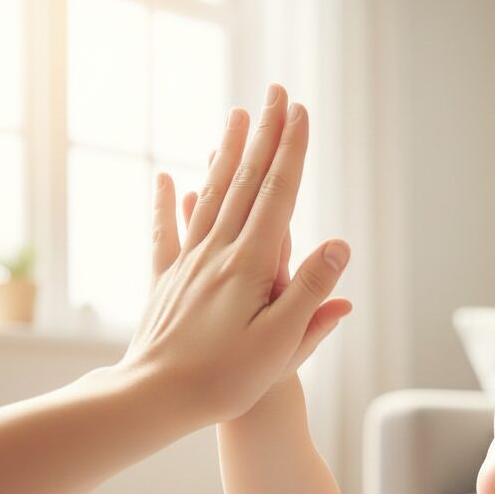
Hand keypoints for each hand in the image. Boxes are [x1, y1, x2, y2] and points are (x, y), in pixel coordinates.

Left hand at [121, 82, 352, 423]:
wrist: (155, 400)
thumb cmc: (225, 380)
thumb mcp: (280, 344)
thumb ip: (309, 293)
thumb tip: (339, 246)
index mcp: (249, 266)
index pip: (278, 197)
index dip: (292, 153)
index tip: (301, 113)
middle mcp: (216, 253)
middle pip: (245, 183)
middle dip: (265, 136)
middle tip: (276, 93)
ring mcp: (188, 263)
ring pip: (211, 196)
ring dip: (227, 153)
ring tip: (237, 117)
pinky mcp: (167, 282)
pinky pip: (166, 232)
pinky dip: (168, 202)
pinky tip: (167, 178)